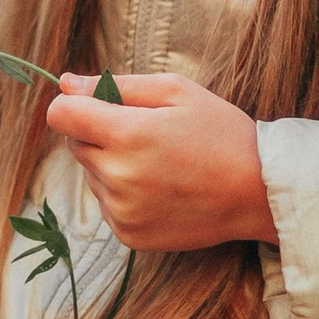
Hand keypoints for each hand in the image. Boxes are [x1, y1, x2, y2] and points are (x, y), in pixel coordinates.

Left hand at [43, 72, 277, 254]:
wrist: (257, 191)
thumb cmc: (220, 132)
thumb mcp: (175, 91)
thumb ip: (117, 86)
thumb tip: (65, 83)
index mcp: (127, 135)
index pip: (60, 115)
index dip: (74, 105)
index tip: (96, 105)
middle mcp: (117, 177)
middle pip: (75, 145)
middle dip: (99, 133)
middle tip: (146, 134)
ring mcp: (121, 211)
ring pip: (91, 175)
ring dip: (112, 165)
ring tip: (160, 163)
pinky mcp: (128, 234)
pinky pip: (107, 204)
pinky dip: (124, 194)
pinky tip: (161, 189)